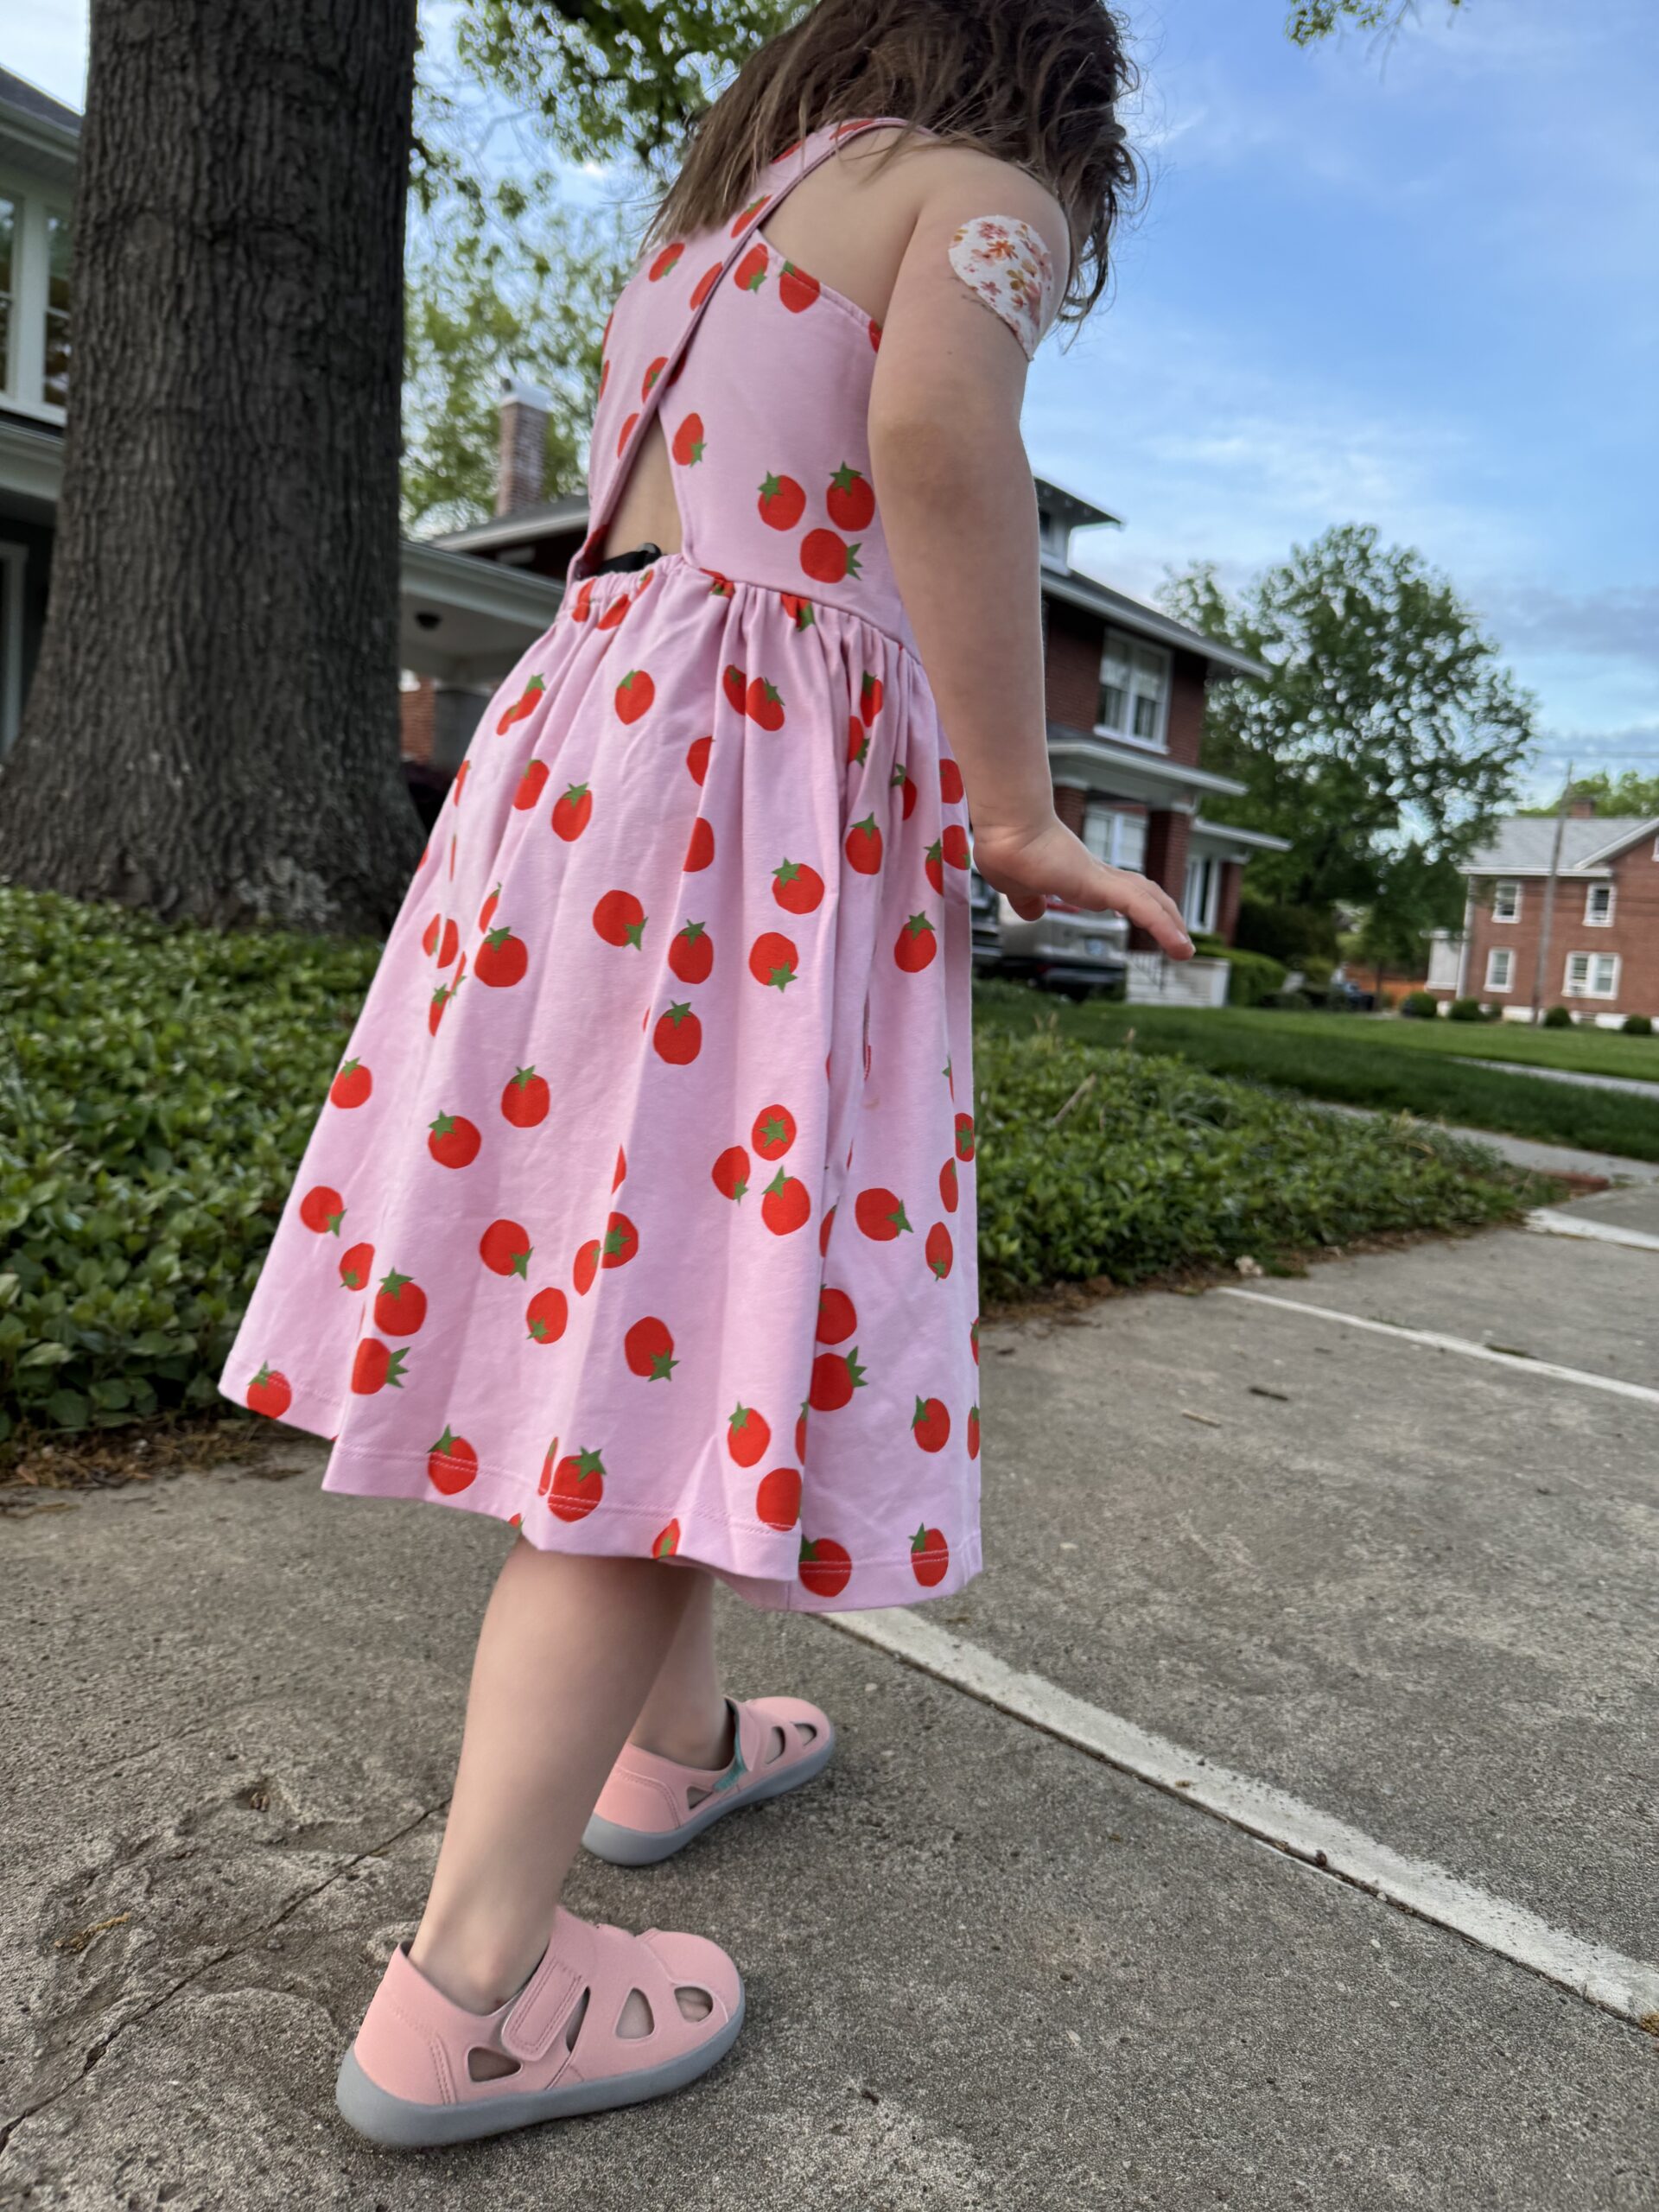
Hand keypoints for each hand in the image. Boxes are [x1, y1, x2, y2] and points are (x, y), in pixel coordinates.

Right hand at [971, 815, 1194, 959]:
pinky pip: (1142, 909)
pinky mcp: (1101, 885)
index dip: (1139, 904)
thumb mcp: (1015, 888)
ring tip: (1184, 950)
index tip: (1151, 921)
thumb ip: (1027, 900)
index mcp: (1079, 876)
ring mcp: (1101, 878)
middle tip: (1179, 938)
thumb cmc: (1005, 851)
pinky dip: (1165, 927)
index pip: (1120, 890)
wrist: (1006, 832)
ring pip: (1149, 900)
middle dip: (1164, 914)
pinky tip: (1180, 946)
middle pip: (1143, 892)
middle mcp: (1096, 875)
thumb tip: (1033, 913)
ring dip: (1171, 924)